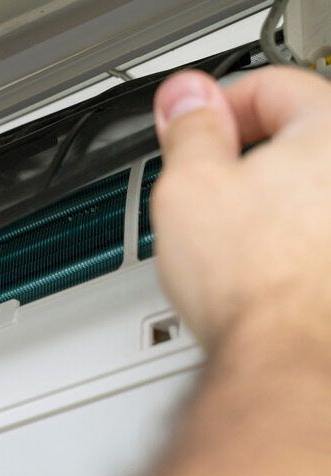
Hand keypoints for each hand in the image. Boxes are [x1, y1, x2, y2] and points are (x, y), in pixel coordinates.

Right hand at [151, 66, 330, 349]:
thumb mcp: (188, 185)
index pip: (272, 87)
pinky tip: (262, 270)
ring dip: (271, 204)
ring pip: (310, 193)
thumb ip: (190, 129)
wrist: (288, 359)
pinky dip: (293, 243)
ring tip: (231, 239)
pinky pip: (318, 237)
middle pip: (297, 139)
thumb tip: (187, 97)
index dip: (217, 108)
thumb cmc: (255, 280)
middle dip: (246, 160)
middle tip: (205, 190)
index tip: (193, 135)